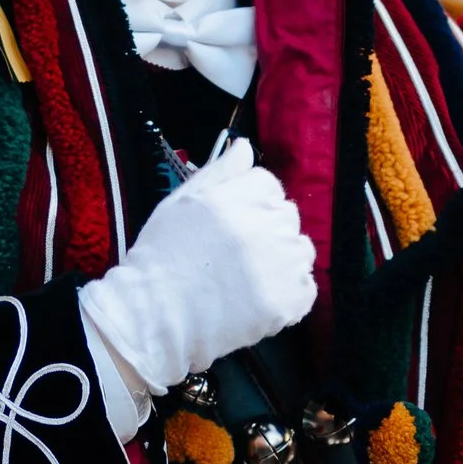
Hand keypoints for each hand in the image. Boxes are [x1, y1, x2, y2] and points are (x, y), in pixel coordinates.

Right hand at [77, 141, 316, 402]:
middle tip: (236, 255)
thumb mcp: (182, 200)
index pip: (267, 185)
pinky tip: (259, 299)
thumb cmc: (163, 255)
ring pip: (301, 249)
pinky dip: (290, 294)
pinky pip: (306, 289)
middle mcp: (265, 225)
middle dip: (267, 229)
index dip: (250, 203)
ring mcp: (280, 264)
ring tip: (249, 278)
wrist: (157, 316)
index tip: (232, 225)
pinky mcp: (288, 301)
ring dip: (282, 259)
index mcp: (239, 197)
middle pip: (286, 215)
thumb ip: (220, 171)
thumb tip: (246, 147)